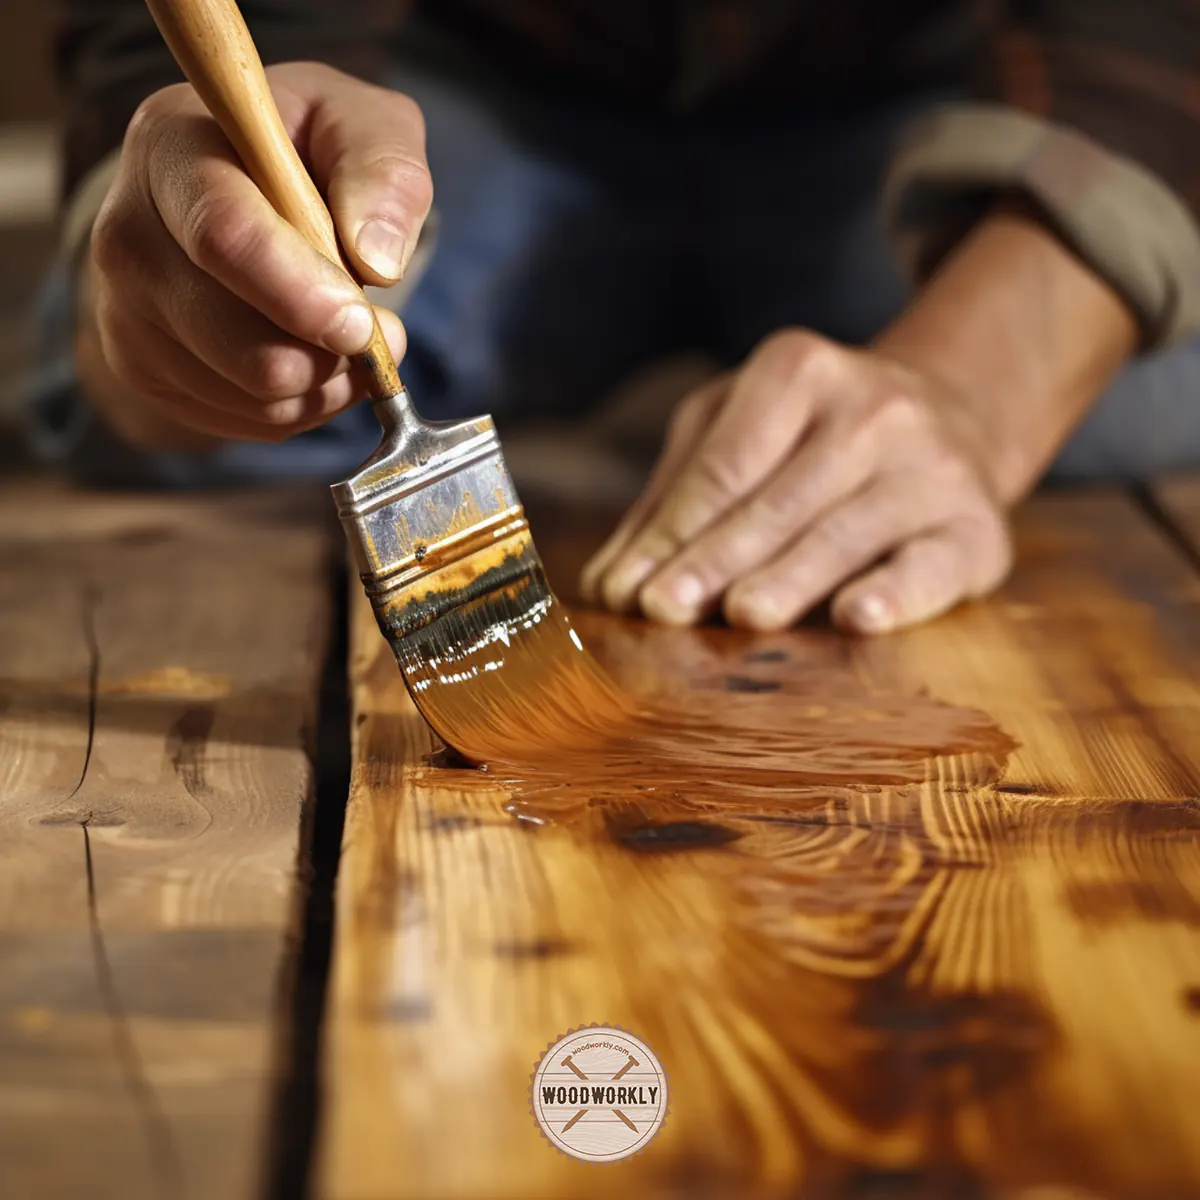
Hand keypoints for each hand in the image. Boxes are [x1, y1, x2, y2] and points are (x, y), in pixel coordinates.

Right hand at [80, 62, 430, 445]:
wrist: (245, 192)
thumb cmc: (307, 153)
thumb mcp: (361, 125)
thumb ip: (384, 170)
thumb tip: (377, 258)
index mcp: (171, 147)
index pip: (223, 237)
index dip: (301, 295)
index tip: (359, 325)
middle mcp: (127, 234)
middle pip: (238, 343)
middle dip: (330, 354)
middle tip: (375, 329)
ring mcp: (124, 312)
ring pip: (253, 394)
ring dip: (326, 381)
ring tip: (345, 335)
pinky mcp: (143, 372)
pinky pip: (250, 421)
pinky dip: (305, 404)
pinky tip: (312, 356)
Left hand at [581, 330, 1012, 634]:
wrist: (950, 422)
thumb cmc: (810, 439)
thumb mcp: (736, 431)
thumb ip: (674, 498)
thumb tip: (609, 584)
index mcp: (799, 369)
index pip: (724, 465)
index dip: (672, 531)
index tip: (626, 588)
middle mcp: (873, 407)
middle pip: (775, 501)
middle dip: (711, 561)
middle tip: (661, 611)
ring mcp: (931, 465)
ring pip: (842, 533)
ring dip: (786, 580)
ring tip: (739, 616)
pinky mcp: (976, 528)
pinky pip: (930, 565)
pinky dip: (896, 595)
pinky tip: (855, 618)